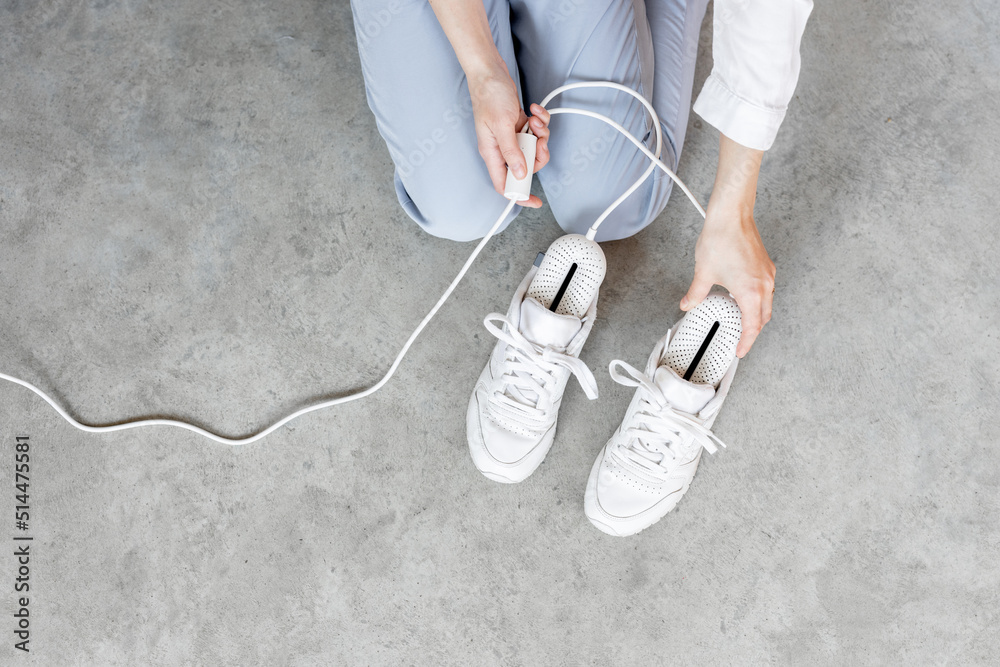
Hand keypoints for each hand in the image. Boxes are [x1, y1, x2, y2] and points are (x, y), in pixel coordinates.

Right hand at [467, 65, 550, 207]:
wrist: (490, 72)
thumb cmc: (490, 96)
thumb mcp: (502, 125)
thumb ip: (512, 152)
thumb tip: (521, 173)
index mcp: (492, 153)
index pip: (504, 184)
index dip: (519, 195)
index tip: (535, 202)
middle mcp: (502, 148)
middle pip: (526, 167)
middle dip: (538, 155)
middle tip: (539, 141)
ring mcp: (512, 137)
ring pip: (534, 149)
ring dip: (541, 135)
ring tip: (535, 120)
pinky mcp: (520, 126)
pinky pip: (537, 132)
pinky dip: (540, 122)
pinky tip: (534, 110)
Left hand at [680, 134, 773, 357]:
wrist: (732, 215)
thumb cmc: (721, 239)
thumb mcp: (703, 273)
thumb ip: (696, 294)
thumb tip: (688, 304)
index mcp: (750, 292)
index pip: (751, 327)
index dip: (746, 342)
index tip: (740, 351)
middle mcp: (764, 285)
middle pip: (763, 318)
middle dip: (752, 332)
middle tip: (740, 340)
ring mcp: (767, 274)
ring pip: (767, 304)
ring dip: (756, 316)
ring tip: (740, 321)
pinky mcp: (766, 265)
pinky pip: (766, 290)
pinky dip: (758, 300)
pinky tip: (743, 298)